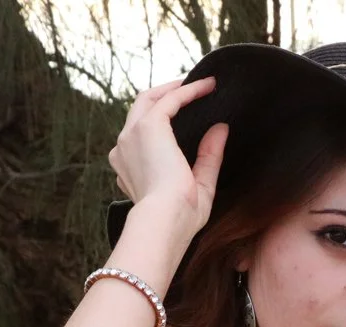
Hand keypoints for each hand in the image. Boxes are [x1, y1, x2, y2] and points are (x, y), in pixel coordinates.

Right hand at [108, 77, 229, 244]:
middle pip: (140, 111)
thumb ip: (208, 157)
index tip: (186, 115)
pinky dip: (188, 90)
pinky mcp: (147, 126)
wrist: (166, 221)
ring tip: (200, 84)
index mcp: (129, 168)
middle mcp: (124, 150)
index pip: (141, 137)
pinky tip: (207, 87)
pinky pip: (169, 99)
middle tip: (191, 90)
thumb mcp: (199, 186)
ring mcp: (131, 136)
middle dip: (164, 97)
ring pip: (149, 99)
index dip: (163, 122)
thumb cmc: (180, 218)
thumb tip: (221, 129)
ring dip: (175, 88)